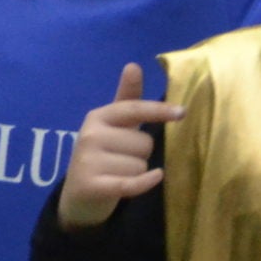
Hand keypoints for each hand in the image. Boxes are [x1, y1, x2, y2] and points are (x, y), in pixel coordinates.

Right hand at [56, 63, 184, 230]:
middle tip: (121, 161)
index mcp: (98, 117)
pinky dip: (145, 182)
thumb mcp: (113, 125)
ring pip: (140, 165)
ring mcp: (88, 161)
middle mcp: (90, 136)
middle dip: (141, 154)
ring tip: (117, 174)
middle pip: (144, 142)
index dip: (158, 111)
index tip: (181, 113)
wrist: (79, 195)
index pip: (133, 109)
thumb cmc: (103, 155)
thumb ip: (126, 98)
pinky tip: (155, 177)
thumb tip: (133, 65)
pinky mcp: (92, 185)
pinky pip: (132, 182)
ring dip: (136, 172)